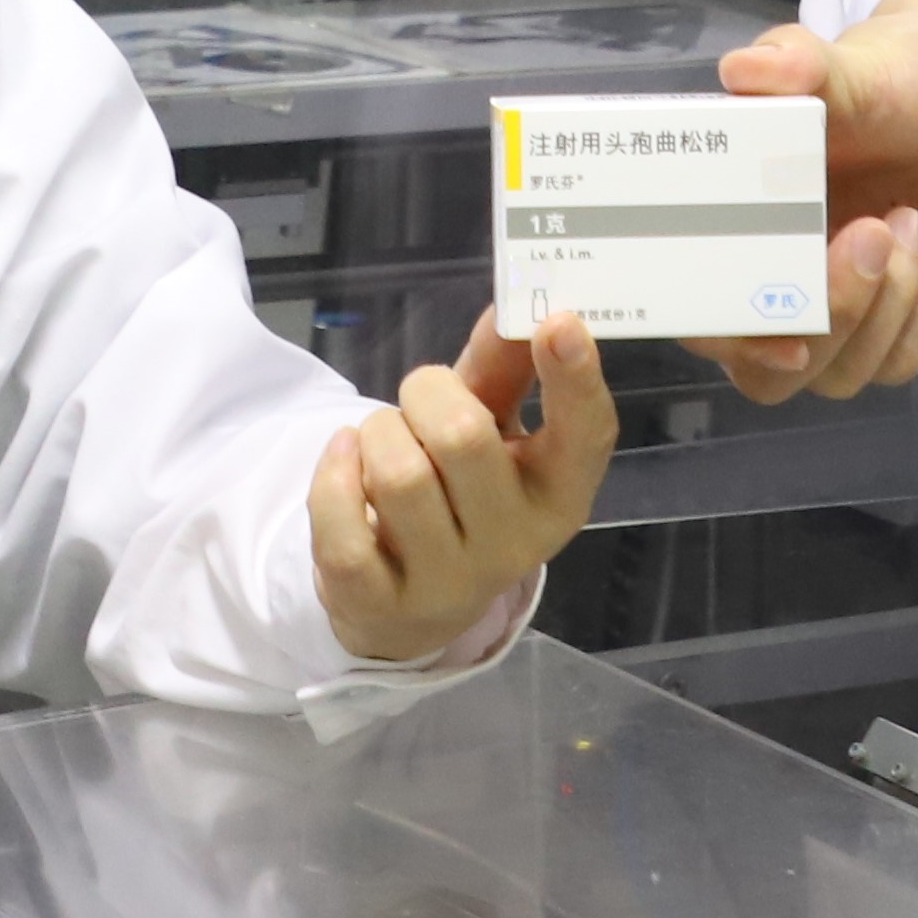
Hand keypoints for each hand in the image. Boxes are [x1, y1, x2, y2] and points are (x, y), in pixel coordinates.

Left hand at [313, 310, 618, 659]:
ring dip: (376, 432)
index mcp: (558, 495)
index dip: (576, 378)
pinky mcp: (377, 604)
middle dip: (426, 393)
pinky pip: (342, 524)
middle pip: (464, 437)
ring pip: (397, 474)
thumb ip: (504, 371)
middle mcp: (514, 546)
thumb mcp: (494, 433)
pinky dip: (332, 474)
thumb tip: (511, 309)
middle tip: (421, 402)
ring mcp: (445, 583)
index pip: (585, 438)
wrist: (409, 608)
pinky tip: (344, 462)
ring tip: (382, 443)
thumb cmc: (461, 497)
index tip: (557, 322)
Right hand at [692, 0, 917, 404]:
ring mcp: (841, 312)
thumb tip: (746, 68)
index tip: (780, 330)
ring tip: (907, 220)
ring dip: (881, 310)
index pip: (703, 319)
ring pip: (837, 376)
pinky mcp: (901, 325)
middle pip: (767, 376)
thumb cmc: (895, 75)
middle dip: (826, 320)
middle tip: (871, 234)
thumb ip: (797, 66)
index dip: (727, 340)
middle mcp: (777, 285)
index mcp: (736, 230)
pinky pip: (898, 362)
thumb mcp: (848, 66)